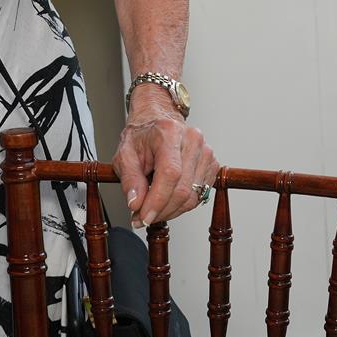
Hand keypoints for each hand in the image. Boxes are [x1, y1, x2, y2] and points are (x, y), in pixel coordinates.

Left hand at [113, 111, 217, 227]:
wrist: (157, 119)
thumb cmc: (142, 135)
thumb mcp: (124, 154)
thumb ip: (130, 179)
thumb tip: (136, 204)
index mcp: (169, 133)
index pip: (170, 174)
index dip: (157, 201)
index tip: (143, 217)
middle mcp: (192, 140)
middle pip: (183, 189)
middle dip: (161, 211)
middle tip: (142, 217)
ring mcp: (205, 151)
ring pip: (192, 197)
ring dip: (170, 211)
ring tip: (152, 208)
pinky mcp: (212, 163)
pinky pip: (199, 195)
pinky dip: (181, 205)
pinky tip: (166, 200)